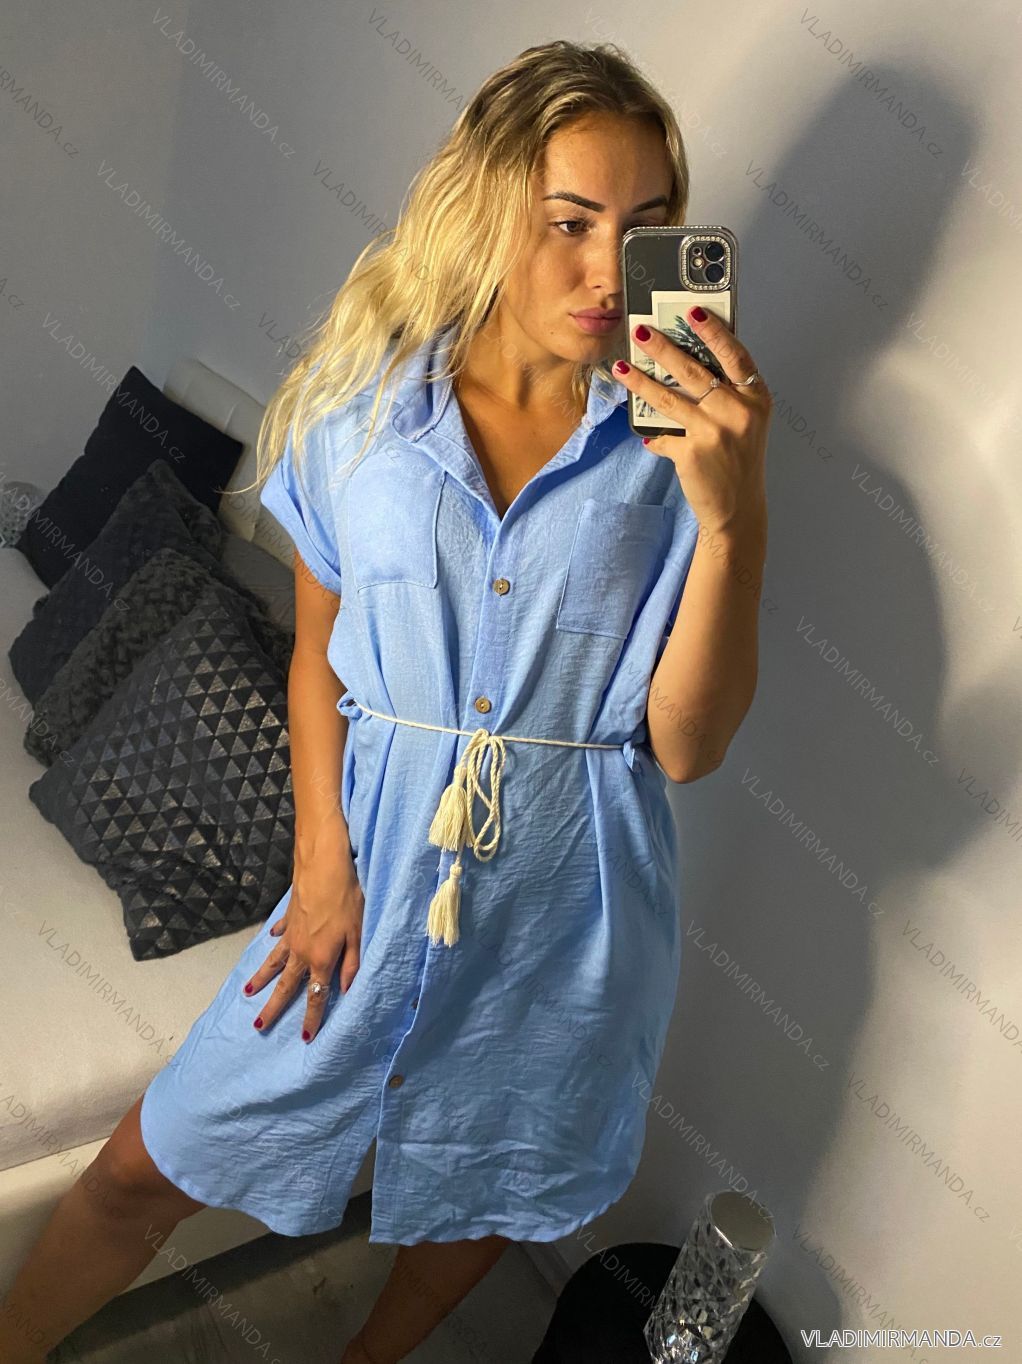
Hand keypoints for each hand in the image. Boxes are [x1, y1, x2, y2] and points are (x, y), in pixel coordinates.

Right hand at [242, 813, 363, 1042]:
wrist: (322, 865)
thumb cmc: (346, 897)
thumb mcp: (357, 932)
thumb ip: (352, 963)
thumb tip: (346, 990)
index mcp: (322, 959)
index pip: (316, 997)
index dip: (311, 1018)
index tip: (305, 1038)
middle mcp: (302, 952)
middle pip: (286, 987)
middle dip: (273, 1008)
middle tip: (258, 1026)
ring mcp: (291, 935)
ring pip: (274, 963)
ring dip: (261, 979)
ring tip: (248, 993)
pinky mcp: (288, 918)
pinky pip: (280, 935)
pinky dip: (275, 941)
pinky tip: (272, 942)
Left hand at [613, 311, 771, 537]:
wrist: (737, 509)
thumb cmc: (739, 460)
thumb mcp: (744, 423)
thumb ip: (726, 395)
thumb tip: (685, 363)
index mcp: (756, 399)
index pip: (735, 355)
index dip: (715, 331)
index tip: (692, 311)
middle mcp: (738, 412)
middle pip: (695, 371)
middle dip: (663, 347)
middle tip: (641, 331)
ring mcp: (715, 433)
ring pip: (669, 398)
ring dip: (641, 381)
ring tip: (621, 367)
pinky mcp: (692, 453)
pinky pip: (662, 435)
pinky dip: (653, 435)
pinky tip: (644, 432)